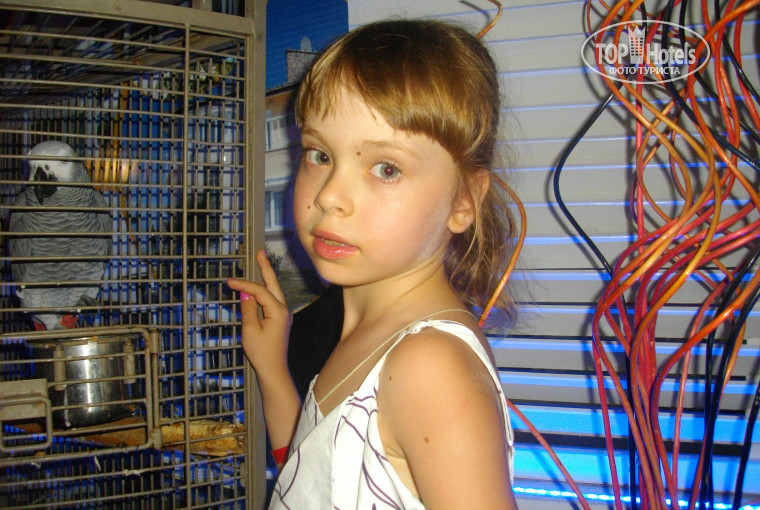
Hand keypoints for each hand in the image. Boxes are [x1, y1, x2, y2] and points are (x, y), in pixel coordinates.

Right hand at [228, 250, 292, 377]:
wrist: (274, 371)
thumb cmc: (261, 353)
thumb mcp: (250, 331)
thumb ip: (248, 309)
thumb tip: (245, 292)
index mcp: (278, 311)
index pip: (259, 291)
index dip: (244, 285)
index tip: (229, 282)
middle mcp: (284, 310)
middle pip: (273, 284)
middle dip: (265, 268)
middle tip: (260, 252)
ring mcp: (283, 315)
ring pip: (274, 291)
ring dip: (266, 277)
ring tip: (261, 262)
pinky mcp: (279, 321)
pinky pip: (272, 301)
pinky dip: (264, 291)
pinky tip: (259, 286)